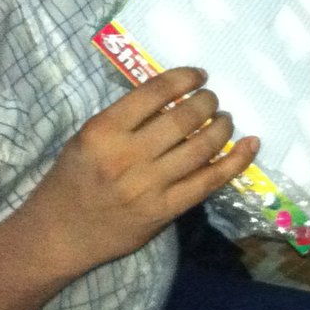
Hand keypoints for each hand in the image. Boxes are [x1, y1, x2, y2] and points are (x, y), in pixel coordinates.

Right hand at [21, 68, 256, 274]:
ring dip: (222, 127)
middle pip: (184, 118)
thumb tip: (174, 96)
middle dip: (208, 102)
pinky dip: (235, 161)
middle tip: (213, 100)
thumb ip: (126, 118)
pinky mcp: (165, 210)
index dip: (185, 78)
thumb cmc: (72, 179)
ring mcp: (149, 185)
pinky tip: (250, 145)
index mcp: (104, 130)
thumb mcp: (87, 137)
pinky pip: (209, 181)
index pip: (154, 92)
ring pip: (202, 147)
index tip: (199, 75)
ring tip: (225, 120)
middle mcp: (128, 156)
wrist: (59, 233)